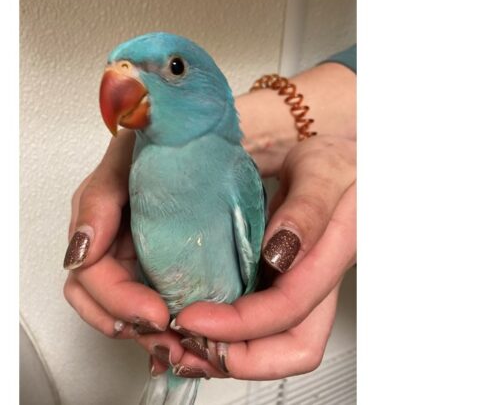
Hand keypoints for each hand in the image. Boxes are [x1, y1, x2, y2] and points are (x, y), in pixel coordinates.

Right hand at [63, 130, 169, 338]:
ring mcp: (132, 258)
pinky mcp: (157, 266)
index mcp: (94, 223)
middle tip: (170, 340)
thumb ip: (98, 200)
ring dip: (147, 336)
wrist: (193, 134)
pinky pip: (150, 306)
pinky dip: (162, 329)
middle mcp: (108, 246)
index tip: (157, 314)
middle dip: (132, 327)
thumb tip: (80, 251)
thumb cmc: (158, 138)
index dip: (120, 302)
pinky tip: (184, 342)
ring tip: (180, 349)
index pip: (90, 277)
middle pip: (101, 303)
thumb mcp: (124, 158)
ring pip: (124, 312)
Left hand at [143, 135, 355, 378]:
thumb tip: (279, 252)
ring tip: (181, 345)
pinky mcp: (279, 284)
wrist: (343, 166)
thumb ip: (306, 210)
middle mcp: (315, 284)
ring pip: (272, 344)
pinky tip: (194, 326)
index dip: (240, 325)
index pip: (289, 310)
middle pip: (290, 350)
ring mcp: (297, 287)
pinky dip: (224, 335)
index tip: (192, 316)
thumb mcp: (322, 172)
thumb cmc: (338, 165)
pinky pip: (257, 325)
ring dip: (226, 353)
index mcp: (330, 259)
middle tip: (187, 346)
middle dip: (237, 359)